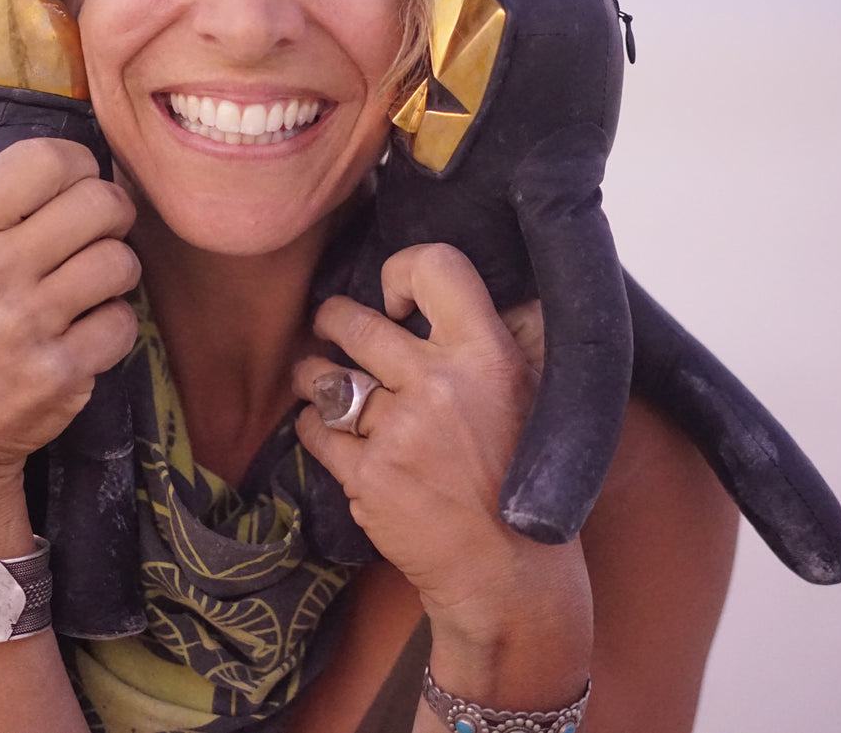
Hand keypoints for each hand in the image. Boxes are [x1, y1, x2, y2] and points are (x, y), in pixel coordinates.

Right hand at [0, 138, 140, 491]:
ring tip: (95, 283)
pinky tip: (89, 333)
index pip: (40, 160)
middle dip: (113, 213)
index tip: (78, 180)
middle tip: (101, 230)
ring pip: (121, 261)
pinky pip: (123, 322)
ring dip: (119, 271)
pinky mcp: (60, 373)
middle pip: (100, 203)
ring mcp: (27, 326)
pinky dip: (116, 327)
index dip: (76, 162)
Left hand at [294, 244, 587, 629]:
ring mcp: (401, 432)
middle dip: (332, 319)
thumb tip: (442, 288)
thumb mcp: (528, 393)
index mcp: (489, 355)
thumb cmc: (516, 477)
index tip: (394, 297)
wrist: (508, 573)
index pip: (436, 266)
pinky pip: (316, 430)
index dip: (402, 269)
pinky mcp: (369, 477)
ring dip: (313, 374)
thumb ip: (492, 338)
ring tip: (315, 376)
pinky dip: (314, 426)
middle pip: (355, 321)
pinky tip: (325, 428)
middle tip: (330, 324)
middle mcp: (442, 385)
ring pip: (324, 376)